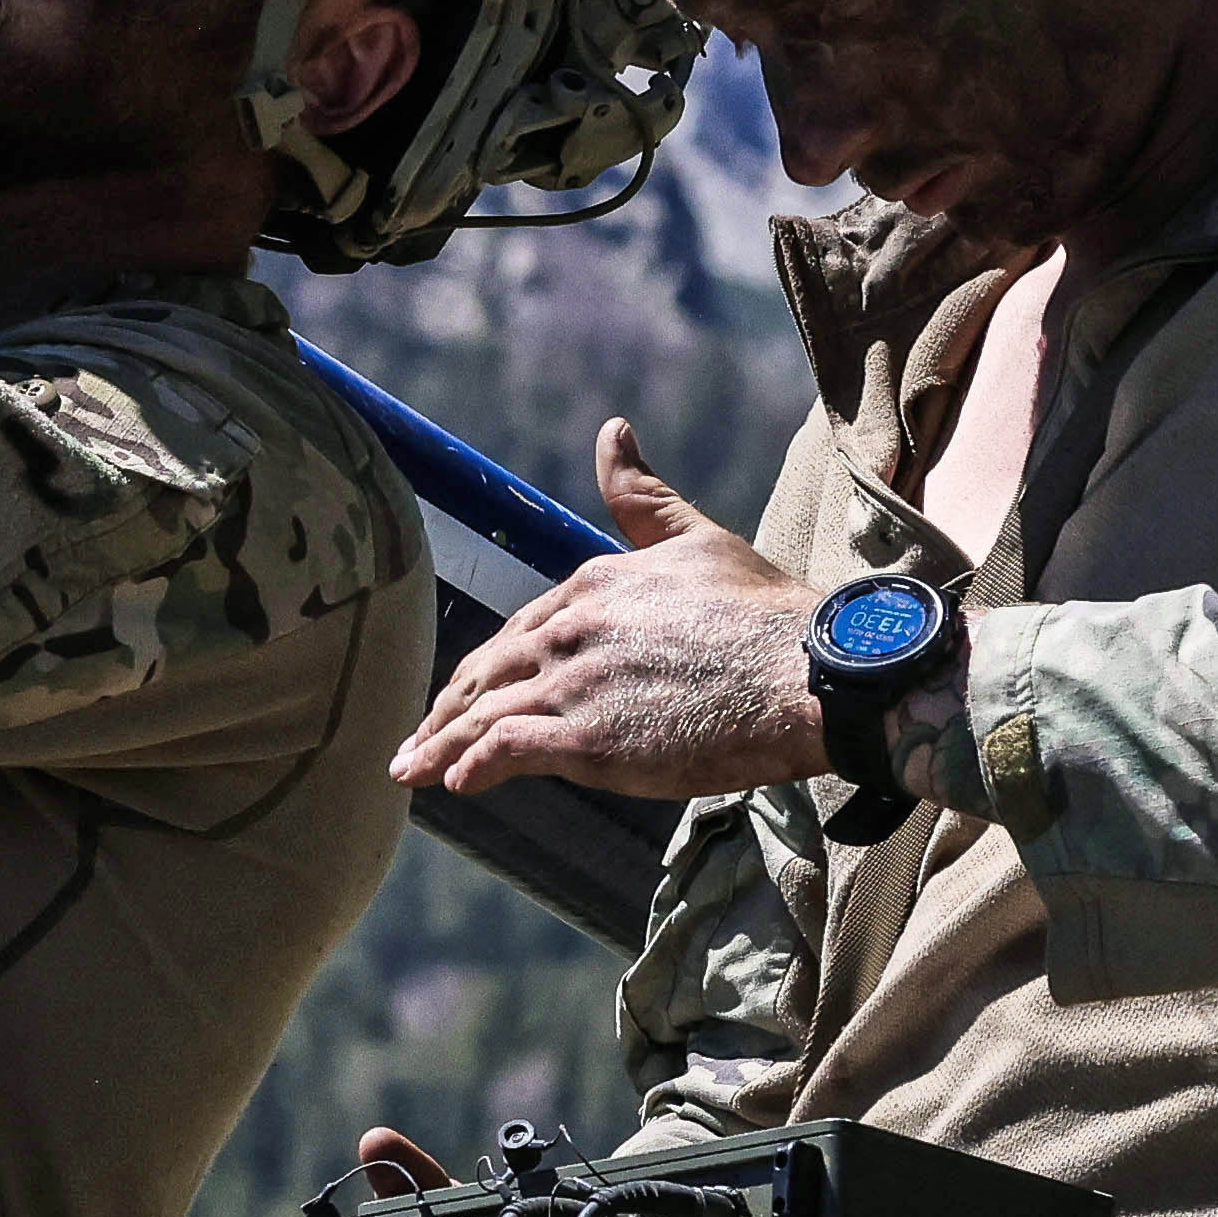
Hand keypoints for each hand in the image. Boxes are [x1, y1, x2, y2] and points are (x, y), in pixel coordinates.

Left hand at [391, 420, 829, 803]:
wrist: (807, 672)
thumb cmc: (765, 612)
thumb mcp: (698, 537)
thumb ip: (642, 497)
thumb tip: (612, 432)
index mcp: (593, 584)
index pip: (520, 631)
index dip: (487, 665)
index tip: (464, 689)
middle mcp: (572, 628)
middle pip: (490, 672)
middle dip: (448, 708)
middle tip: (415, 742)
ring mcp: (575, 684)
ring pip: (484, 714)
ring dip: (441, 745)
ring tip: (410, 771)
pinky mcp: (586, 739)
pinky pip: (506, 750)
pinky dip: (473, 765)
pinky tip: (453, 784)